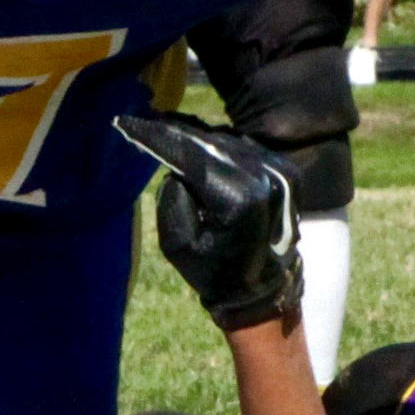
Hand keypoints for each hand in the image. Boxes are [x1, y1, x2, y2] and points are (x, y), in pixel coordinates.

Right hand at [116, 110, 300, 330]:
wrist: (261, 289)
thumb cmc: (214, 273)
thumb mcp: (177, 246)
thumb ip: (172, 201)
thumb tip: (177, 169)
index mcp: (240, 199)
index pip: (191, 155)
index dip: (157, 138)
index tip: (127, 124)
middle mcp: (265, 178)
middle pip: (209, 143)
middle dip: (173, 133)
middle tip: (141, 124)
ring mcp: (280, 172)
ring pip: (226, 141)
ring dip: (195, 138)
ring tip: (164, 132)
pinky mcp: (286, 171)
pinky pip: (243, 148)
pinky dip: (217, 146)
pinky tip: (194, 143)